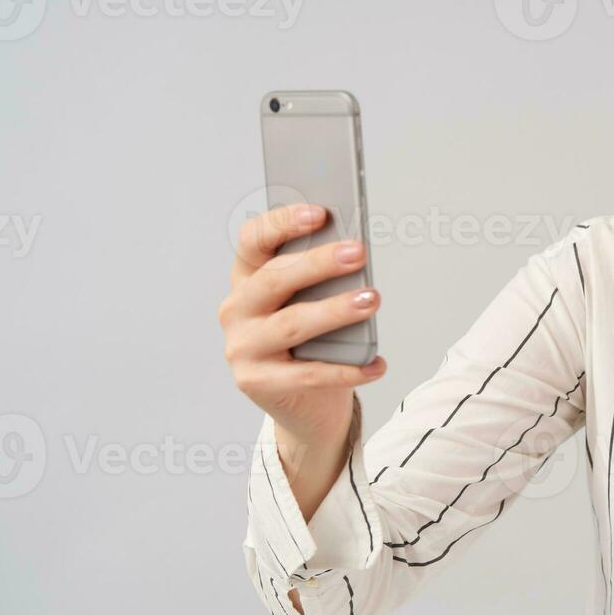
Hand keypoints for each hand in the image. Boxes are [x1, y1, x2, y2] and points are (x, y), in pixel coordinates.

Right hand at [219, 203, 387, 472]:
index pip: (254, 240)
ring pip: (290, 324)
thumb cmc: (313, 339)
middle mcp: (236, 309)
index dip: (283, 223)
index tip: (320, 212)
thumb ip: (323, 278)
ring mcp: (242, 347)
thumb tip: (355, 254)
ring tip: (371, 299)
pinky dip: (346, 369)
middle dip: (318, 263)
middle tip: (358, 252)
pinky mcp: (257, 382)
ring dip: (334, 310)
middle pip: (275, 279)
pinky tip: (376, 363)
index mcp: (247, 277)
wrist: (304, 402)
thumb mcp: (313, 301)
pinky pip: (307, 374)